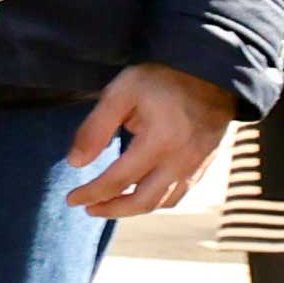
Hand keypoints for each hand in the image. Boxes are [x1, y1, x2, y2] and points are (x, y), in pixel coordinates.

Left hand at [68, 60, 236, 218]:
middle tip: (88, 209)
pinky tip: (138, 195)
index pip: (118, 180)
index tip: (71, 199)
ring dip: (133, 209)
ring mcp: (197, 165)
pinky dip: (156, 201)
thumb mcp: (121, 92)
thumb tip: (75, 163)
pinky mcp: (206, 164)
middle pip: (143, 202)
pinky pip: (180, 193)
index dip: (92, 194)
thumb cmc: (162, 79)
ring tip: (109, 205)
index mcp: (159, 142)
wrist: (212, 72)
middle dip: (111, 209)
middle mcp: (182, 160)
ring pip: (164, 202)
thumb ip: (95, 128)